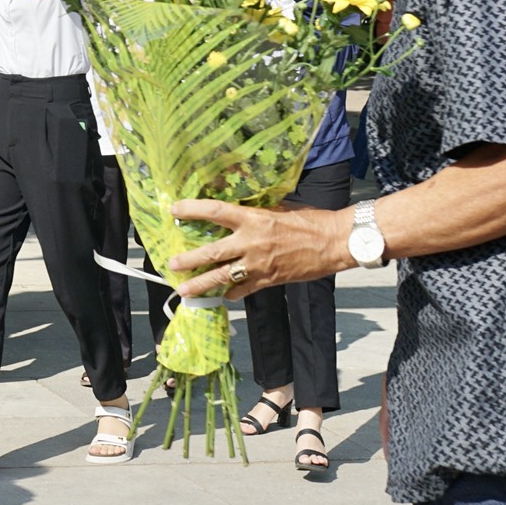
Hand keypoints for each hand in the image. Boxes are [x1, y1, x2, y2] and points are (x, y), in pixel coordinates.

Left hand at [166, 198, 353, 299]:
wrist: (334, 242)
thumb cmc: (308, 221)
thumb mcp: (277, 209)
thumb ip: (254, 213)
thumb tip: (234, 212)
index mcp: (253, 218)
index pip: (214, 211)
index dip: (192, 210)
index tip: (174, 210)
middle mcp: (251, 242)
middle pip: (212, 252)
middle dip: (189, 260)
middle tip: (171, 264)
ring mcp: (259, 264)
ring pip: (222, 277)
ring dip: (202, 284)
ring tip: (184, 290)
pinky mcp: (269, 280)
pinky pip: (243, 290)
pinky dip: (231, 293)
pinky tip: (222, 295)